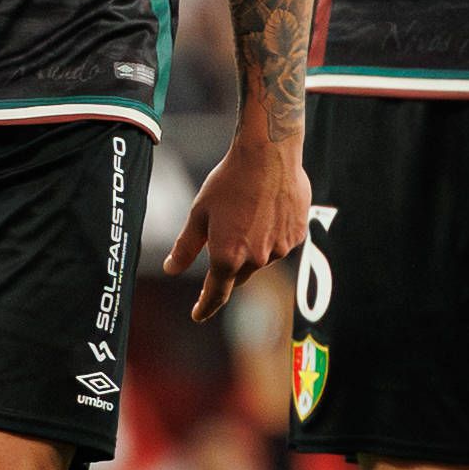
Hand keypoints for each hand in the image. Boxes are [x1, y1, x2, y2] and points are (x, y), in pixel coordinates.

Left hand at [167, 124, 309, 322]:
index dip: (205, 307)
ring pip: (261, 259)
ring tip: (247, 212)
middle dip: (228, 267)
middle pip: (238, 275)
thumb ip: (185, 247)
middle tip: (222, 241)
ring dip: (251, 247)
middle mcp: (256, 260)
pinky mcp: (297, 236)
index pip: (216, 294)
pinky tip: (266, 209)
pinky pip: (280, 244)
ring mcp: (280, 249)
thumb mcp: (199, 213)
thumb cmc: (228, 181)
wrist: (269, 154)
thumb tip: (171, 269)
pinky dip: (271, 235)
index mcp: (228, 257)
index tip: (198, 314)